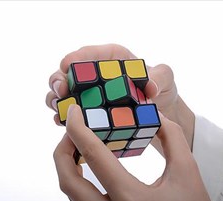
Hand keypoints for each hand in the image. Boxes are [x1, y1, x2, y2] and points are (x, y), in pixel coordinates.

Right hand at [46, 44, 194, 152]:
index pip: (87, 54)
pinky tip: (64, 124)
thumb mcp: (165, 77)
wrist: (161, 107)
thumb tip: (151, 88)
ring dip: (56, 101)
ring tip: (59, 110)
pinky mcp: (90, 112)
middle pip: (68, 74)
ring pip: (64, 95)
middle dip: (58, 81)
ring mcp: (90, 94)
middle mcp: (95, 75)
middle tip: (60, 92)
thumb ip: (160, 76)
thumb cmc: (161, 85)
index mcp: (111, 58)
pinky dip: (66, 118)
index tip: (66, 65)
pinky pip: (72, 114)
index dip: (74, 58)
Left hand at [54, 104, 217, 200]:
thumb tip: (155, 115)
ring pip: (72, 196)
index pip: (94, 156)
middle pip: (68, 181)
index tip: (74, 111)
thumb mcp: (187, 172)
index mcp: (131, 199)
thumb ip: (172, 137)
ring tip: (78, 147)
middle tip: (71, 132)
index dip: (78, 128)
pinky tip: (90, 170)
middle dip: (62, 151)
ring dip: (68, 168)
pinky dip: (79, 183)